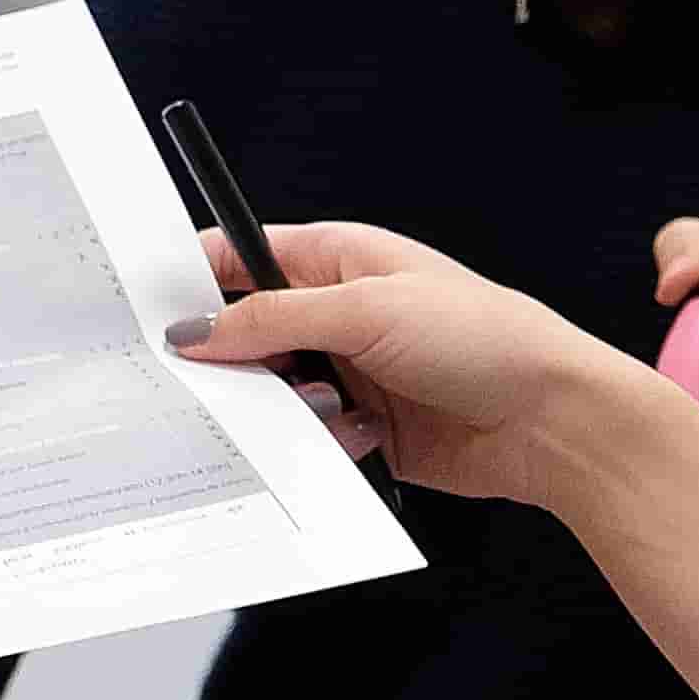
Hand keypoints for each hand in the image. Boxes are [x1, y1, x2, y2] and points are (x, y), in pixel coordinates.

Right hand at [168, 219, 673, 509]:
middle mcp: (341, 314)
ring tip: (316, 408)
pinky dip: (313, 444)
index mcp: (341, 258)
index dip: (195, 275)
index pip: (244, 255)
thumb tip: (196, 330)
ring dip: (278, 407)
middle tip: (200, 378)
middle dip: (227, 357)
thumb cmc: (486, 339)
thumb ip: (272, 320)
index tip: (144, 304)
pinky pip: (305, 439)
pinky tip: (353, 440)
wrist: (554, 421)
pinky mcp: (363, 430)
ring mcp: (351, 373)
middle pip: (247, 332)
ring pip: (271, 392)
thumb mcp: (366, 312)